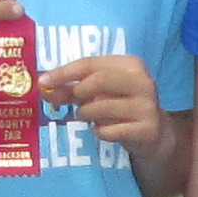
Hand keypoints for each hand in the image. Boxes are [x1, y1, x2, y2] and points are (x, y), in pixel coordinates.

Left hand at [41, 46, 165, 166]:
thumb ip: (73, 88)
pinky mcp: (147, 129)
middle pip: (98, 81)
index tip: (43, 82)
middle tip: (73, 103)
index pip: (90, 63)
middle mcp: (142, 81)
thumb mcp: (99, 92)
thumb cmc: (121, 105)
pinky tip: (105, 130)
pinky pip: (109, 130)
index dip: (64, 72)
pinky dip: (99, 131)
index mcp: (131, 64)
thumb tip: (44, 88)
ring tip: (89, 116)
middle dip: (78, 93)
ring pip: (101, 107)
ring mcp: (147, 106)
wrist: (154, 133)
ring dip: (86, 114)